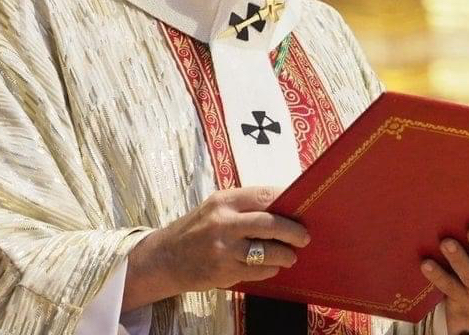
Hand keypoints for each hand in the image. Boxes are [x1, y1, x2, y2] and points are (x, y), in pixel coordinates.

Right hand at [122, 186, 309, 310]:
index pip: (265, 195)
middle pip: (270, 224)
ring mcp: (224, 249)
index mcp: (224, 201)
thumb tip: (284, 207)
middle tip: (305, 237)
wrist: (164, 258)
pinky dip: (270, 269)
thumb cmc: (195, 229)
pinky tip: (271, 266)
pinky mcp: (224, 272)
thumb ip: (244, 206)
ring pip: (268, 251)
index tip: (303, 205)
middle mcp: (224, 223)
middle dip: (293, 231)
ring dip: (285, 254)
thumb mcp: (215, 208)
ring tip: (290, 255)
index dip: (288, 200)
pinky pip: (258, 271)